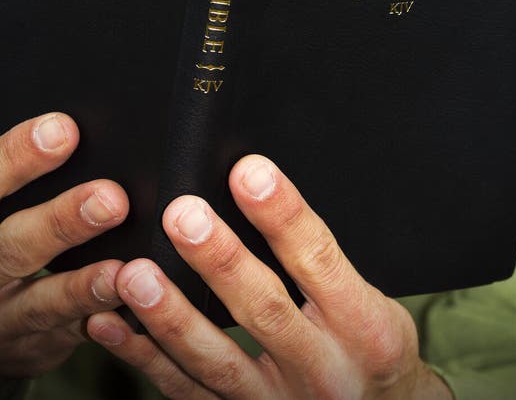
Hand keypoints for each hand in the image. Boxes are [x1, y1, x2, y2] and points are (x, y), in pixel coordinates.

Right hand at [0, 113, 128, 376]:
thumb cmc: (5, 232)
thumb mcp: (6, 201)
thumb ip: (24, 172)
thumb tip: (72, 125)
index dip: (18, 158)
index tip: (64, 131)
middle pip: (11, 246)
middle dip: (60, 223)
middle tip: (111, 198)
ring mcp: (5, 316)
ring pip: (41, 303)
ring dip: (83, 287)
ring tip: (121, 270)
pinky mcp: (36, 345)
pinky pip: (69, 337)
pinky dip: (101, 325)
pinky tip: (131, 309)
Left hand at [87, 155, 450, 398]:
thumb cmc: (372, 345)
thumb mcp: (371, 299)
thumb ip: (321, 259)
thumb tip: (260, 187)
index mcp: (364, 326)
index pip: (320, 260)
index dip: (283, 215)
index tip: (248, 171)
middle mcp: (324, 370)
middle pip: (266, 312)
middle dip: (221, 261)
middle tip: (182, 214)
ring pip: (218, 362)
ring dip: (172, 317)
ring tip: (134, 274)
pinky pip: (188, 393)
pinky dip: (145, 359)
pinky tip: (111, 324)